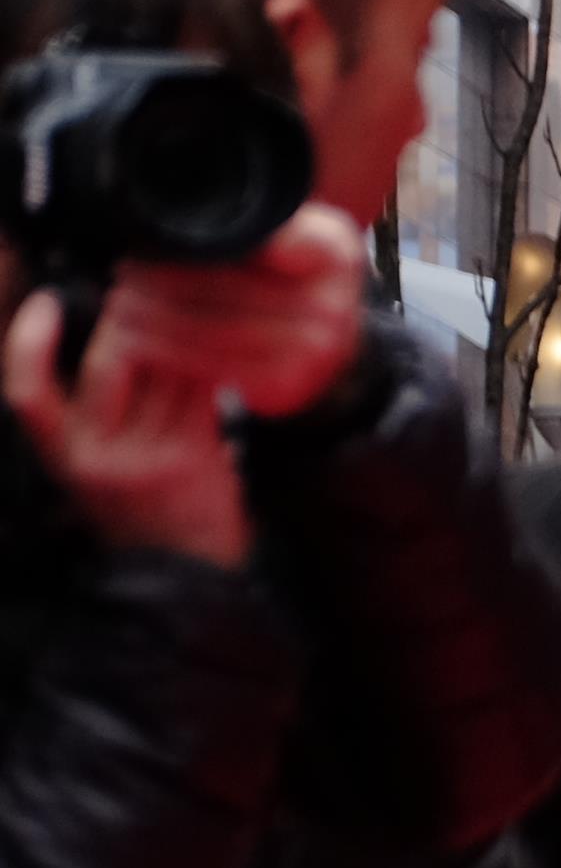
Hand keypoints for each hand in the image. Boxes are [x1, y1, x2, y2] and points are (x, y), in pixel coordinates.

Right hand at [7, 288, 245, 563]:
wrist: (193, 568)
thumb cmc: (144, 505)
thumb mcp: (94, 463)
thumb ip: (92, 407)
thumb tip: (109, 324)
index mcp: (64, 455)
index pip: (29, 393)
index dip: (28, 344)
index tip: (45, 303)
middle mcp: (98, 459)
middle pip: (112, 360)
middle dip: (134, 320)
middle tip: (152, 299)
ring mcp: (147, 459)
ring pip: (165, 368)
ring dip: (185, 334)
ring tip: (197, 314)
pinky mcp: (195, 459)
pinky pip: (203, 391)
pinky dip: (215, 364)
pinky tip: (226, 351)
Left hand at [94, 203, 364, 418]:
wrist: (338, 345)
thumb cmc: (306, 277)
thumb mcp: (308, 234)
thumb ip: (276, 223)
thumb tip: (230, 230)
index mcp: (333, 256)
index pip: (260, 244)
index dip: (205, 247)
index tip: (154, 242)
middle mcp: (330, 309)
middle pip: (224, 291)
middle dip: (163, 283)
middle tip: (122, 274)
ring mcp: (311, 356)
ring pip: (212, 330)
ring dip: (156, 319)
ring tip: (122, 303)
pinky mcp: (284, 388)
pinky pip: (214, 367)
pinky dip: (171, 353)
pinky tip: (141, 340)